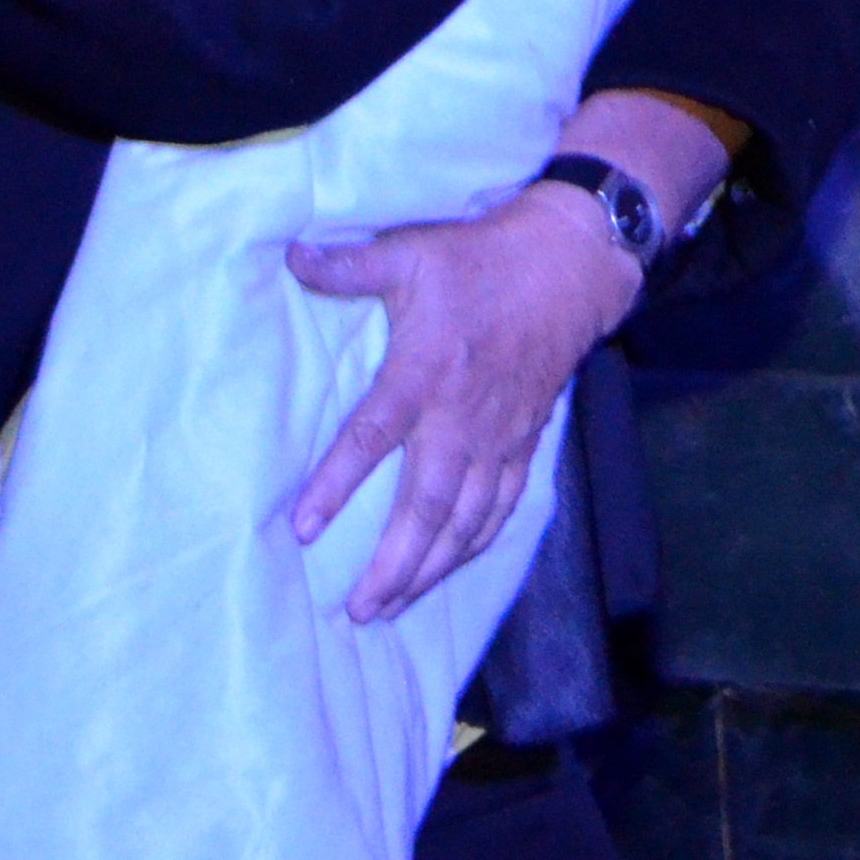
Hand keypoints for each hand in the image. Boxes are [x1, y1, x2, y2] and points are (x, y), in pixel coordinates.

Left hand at [284, 182, 644, 622]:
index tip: (302, 528)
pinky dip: (478, 541)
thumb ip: (349, 264)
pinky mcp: (524, 437)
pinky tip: (451, 567)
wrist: (568, 265)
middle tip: (359, 607)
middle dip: (395, 562)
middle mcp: (461, 415)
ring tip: (393, 604)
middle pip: (429, 504)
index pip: (373, 437)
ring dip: (432, 566)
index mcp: (424, 372)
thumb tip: (290, 254)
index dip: (337, 484)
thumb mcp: (410, 252)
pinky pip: (503, 503)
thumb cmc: (482, 258)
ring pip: (467, 517)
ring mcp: (499, 433)